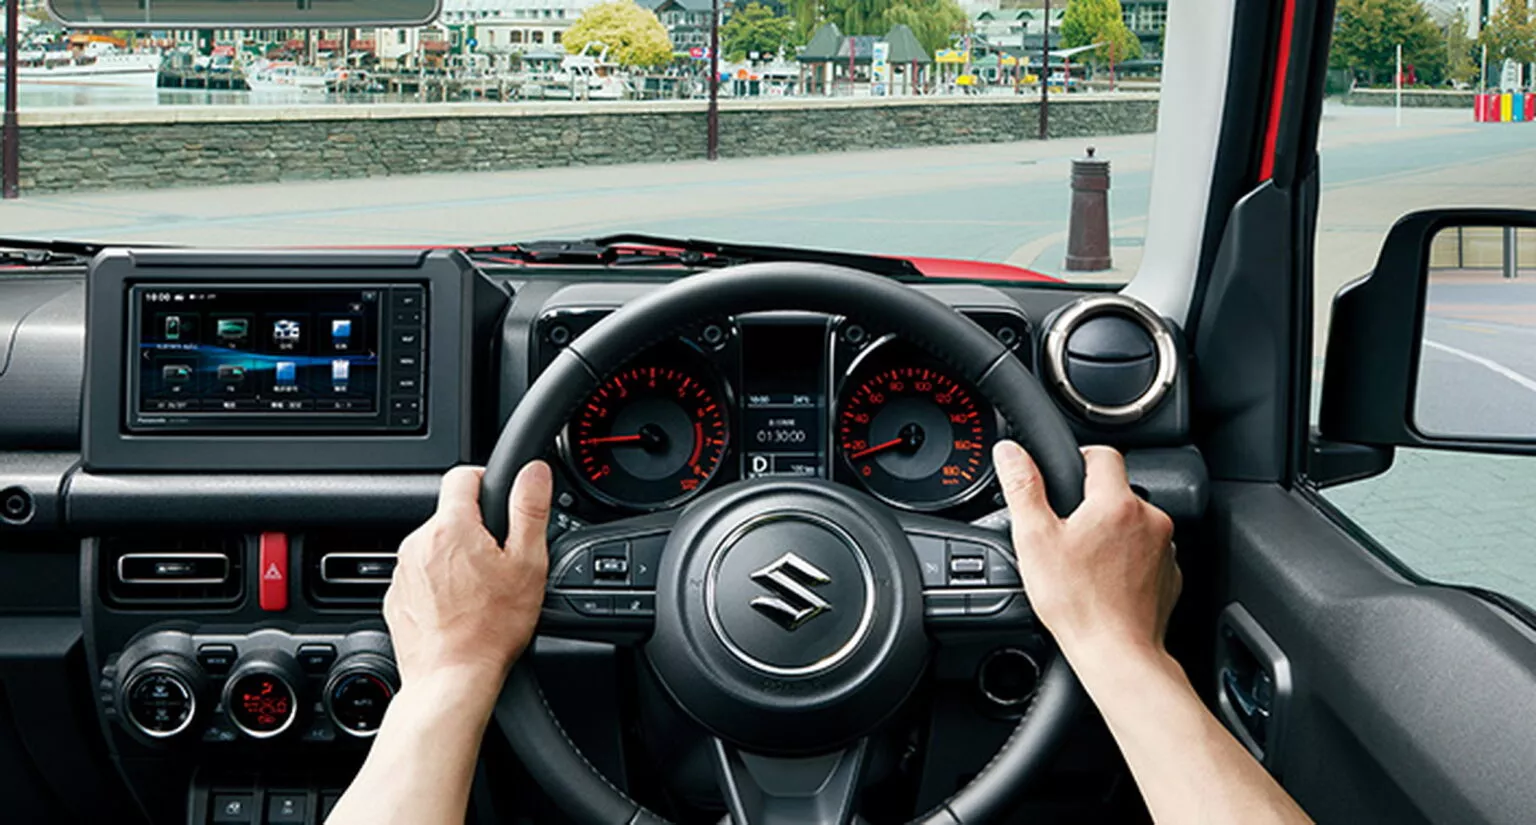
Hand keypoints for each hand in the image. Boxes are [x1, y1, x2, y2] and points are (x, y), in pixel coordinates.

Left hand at [383, 462, 551, 690]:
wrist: (452, 679)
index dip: (486, 481)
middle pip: (450, 515)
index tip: (501, 501)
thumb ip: (530, 509)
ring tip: (482, 590)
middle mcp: (418, 543)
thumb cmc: (491, 629)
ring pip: (435, 547)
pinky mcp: (396, 598)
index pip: (463, 475)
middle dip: (475, 529)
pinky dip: (439, 585)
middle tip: (500, 561)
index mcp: (452, 527)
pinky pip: (421, 577)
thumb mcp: (527, 563)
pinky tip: (461, 608)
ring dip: (456, 558)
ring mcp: (403, 572)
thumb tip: (533, 471)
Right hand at [992, 440, 1179, 659]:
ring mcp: (1164, 548)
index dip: (1079, 460)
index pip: (1103, 454)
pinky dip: (1128, 560)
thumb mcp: (1035, 539)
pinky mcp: (1170, 574)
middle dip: (1092, 504)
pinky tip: (1104, 580)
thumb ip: (1023, 487)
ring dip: (1112, 532)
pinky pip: (1146, 552)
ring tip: (1085, 561)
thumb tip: (1010, 453)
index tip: (1064, 478)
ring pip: (1133, 522)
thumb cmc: (1078, 603)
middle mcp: (1150, 518)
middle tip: (1067, 533)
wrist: (1117, 652)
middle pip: (1118, 491)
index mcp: (1116, 502)